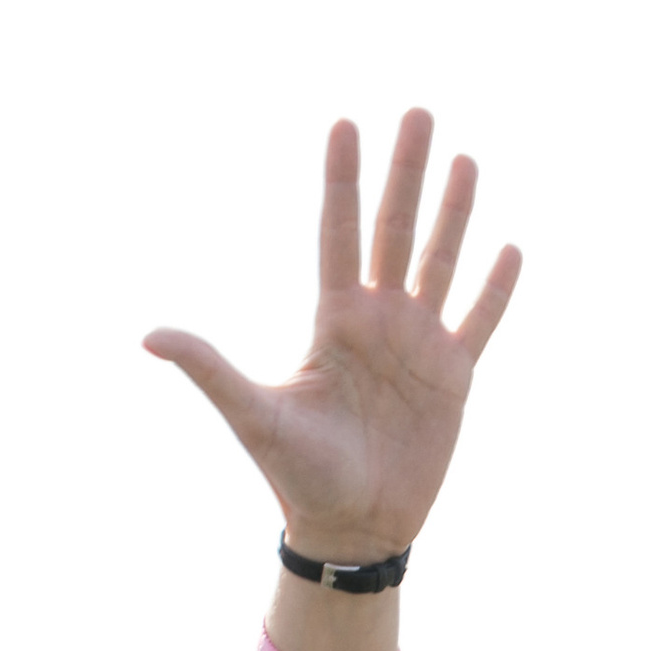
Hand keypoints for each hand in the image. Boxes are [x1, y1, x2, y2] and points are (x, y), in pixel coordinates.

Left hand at [146, 112, 519, 571]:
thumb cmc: (298, 474)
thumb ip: (210, 367)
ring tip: (465, 160)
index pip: (339, 232)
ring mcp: (419, 346)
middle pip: (394, 229)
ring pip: (439, 262)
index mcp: (333, 318)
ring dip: (453, 213)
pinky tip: (509, 248)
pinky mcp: (454, 380)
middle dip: (406, 171)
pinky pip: (480, 323)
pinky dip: (495, 289)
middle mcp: (378, 320)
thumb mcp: (253, 415)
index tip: (345, 123)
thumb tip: (149, 336)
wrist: (351, 529)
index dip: (342, 179)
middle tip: (419, 111)